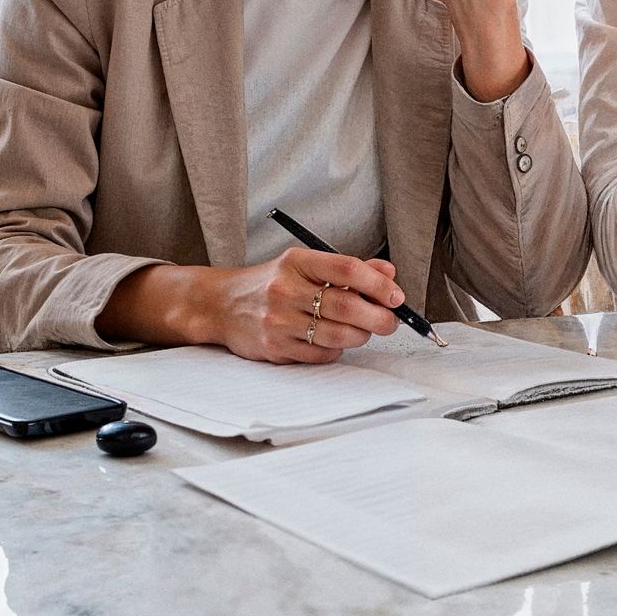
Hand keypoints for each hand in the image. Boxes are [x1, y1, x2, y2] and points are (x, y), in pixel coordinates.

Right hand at [199, 249, 402, 364]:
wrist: (221, 305)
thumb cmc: (270, 283)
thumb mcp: (305, 265)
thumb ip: (348, 269)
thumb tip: (388, 273)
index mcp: (297, 262)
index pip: (347, 269)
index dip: (378, 284)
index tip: (396, 295)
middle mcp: (286, 289)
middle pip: (347, 306)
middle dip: (379, 317)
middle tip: (391, 321)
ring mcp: (279, 320)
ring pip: (338, 335)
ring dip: (360, 336)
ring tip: (362, 330)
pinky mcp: (275, 348)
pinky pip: (321, 353)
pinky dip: (336, 348)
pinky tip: (333, 339)